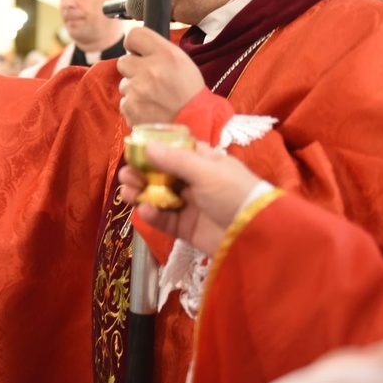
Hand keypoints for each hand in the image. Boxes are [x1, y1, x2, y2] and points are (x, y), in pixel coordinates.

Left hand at [117, 27, 204, 126]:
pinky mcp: (130, 109)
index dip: (134, 45)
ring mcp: (137, 91)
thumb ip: (158, 51)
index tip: (138, 53)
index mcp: (165, 54)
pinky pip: (124, 102)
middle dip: (133, 70)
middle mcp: (149, 70)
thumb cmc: (189, 93)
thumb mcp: (182, 62)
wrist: (195, 123)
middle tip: (150, 79)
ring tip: (154, 98)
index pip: (134, 35)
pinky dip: (134, 106)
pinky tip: (150, 109)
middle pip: (123, 61)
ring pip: (124, 84)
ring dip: (135, 89)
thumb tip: (135, 49)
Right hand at [119, 142, 259, 255]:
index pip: (176, 151)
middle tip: (126, 175)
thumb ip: (175, 160)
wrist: (256, 235)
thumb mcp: (206, 171)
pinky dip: (152, 215)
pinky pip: (164, 219)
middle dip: (141, 174)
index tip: (135, 150)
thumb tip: (147, 146)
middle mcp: (196, 182)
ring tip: (127, 193)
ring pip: (159, 197)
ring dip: (141, 193)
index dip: (155, 150)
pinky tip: (145, 210)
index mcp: (205, 163)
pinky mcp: (186, 228)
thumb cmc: (235, 193)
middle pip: (162, 174)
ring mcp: (190, 206)